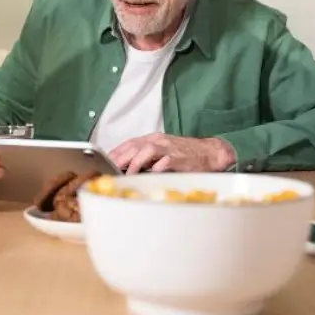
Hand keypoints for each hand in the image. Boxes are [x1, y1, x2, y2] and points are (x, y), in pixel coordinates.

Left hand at [108, 133, 235, 172]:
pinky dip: (155, 168)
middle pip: (134, 146)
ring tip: (126, 173)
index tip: (103, 162)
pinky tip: (148, 176)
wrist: (211, 153)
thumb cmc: (185, 155)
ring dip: (135, 162)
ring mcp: (170, 149)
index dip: (115, 152)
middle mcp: (159, 141)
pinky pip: (165, 162)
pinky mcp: (180, 159)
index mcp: (154, 139)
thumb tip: (126, 169)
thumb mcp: (163, 151)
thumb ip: (146, 158)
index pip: (129, 143)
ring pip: (147, 150)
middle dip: (120, 157)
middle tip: (109, 169)